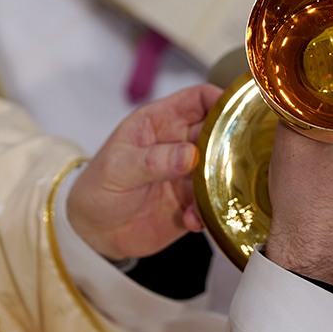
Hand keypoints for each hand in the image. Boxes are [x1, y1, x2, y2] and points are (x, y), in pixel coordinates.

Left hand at [68, 83, 222, 259]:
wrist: (92, 233)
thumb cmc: (97, 189)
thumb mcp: (118, 169)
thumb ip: (153, 160)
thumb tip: (190, 155)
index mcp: (161, 121)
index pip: (199, 98)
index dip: (222, 99)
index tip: (240, 111)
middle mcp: (180, 143)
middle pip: (219, 132)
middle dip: (233, 142)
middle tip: (239, 158)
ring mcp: (188, 174)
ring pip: (222, 168)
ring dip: (224, 181)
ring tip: (216, 194)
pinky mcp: (192, 202)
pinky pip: (213, 203)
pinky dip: (209, 211)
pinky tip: (192, 220)